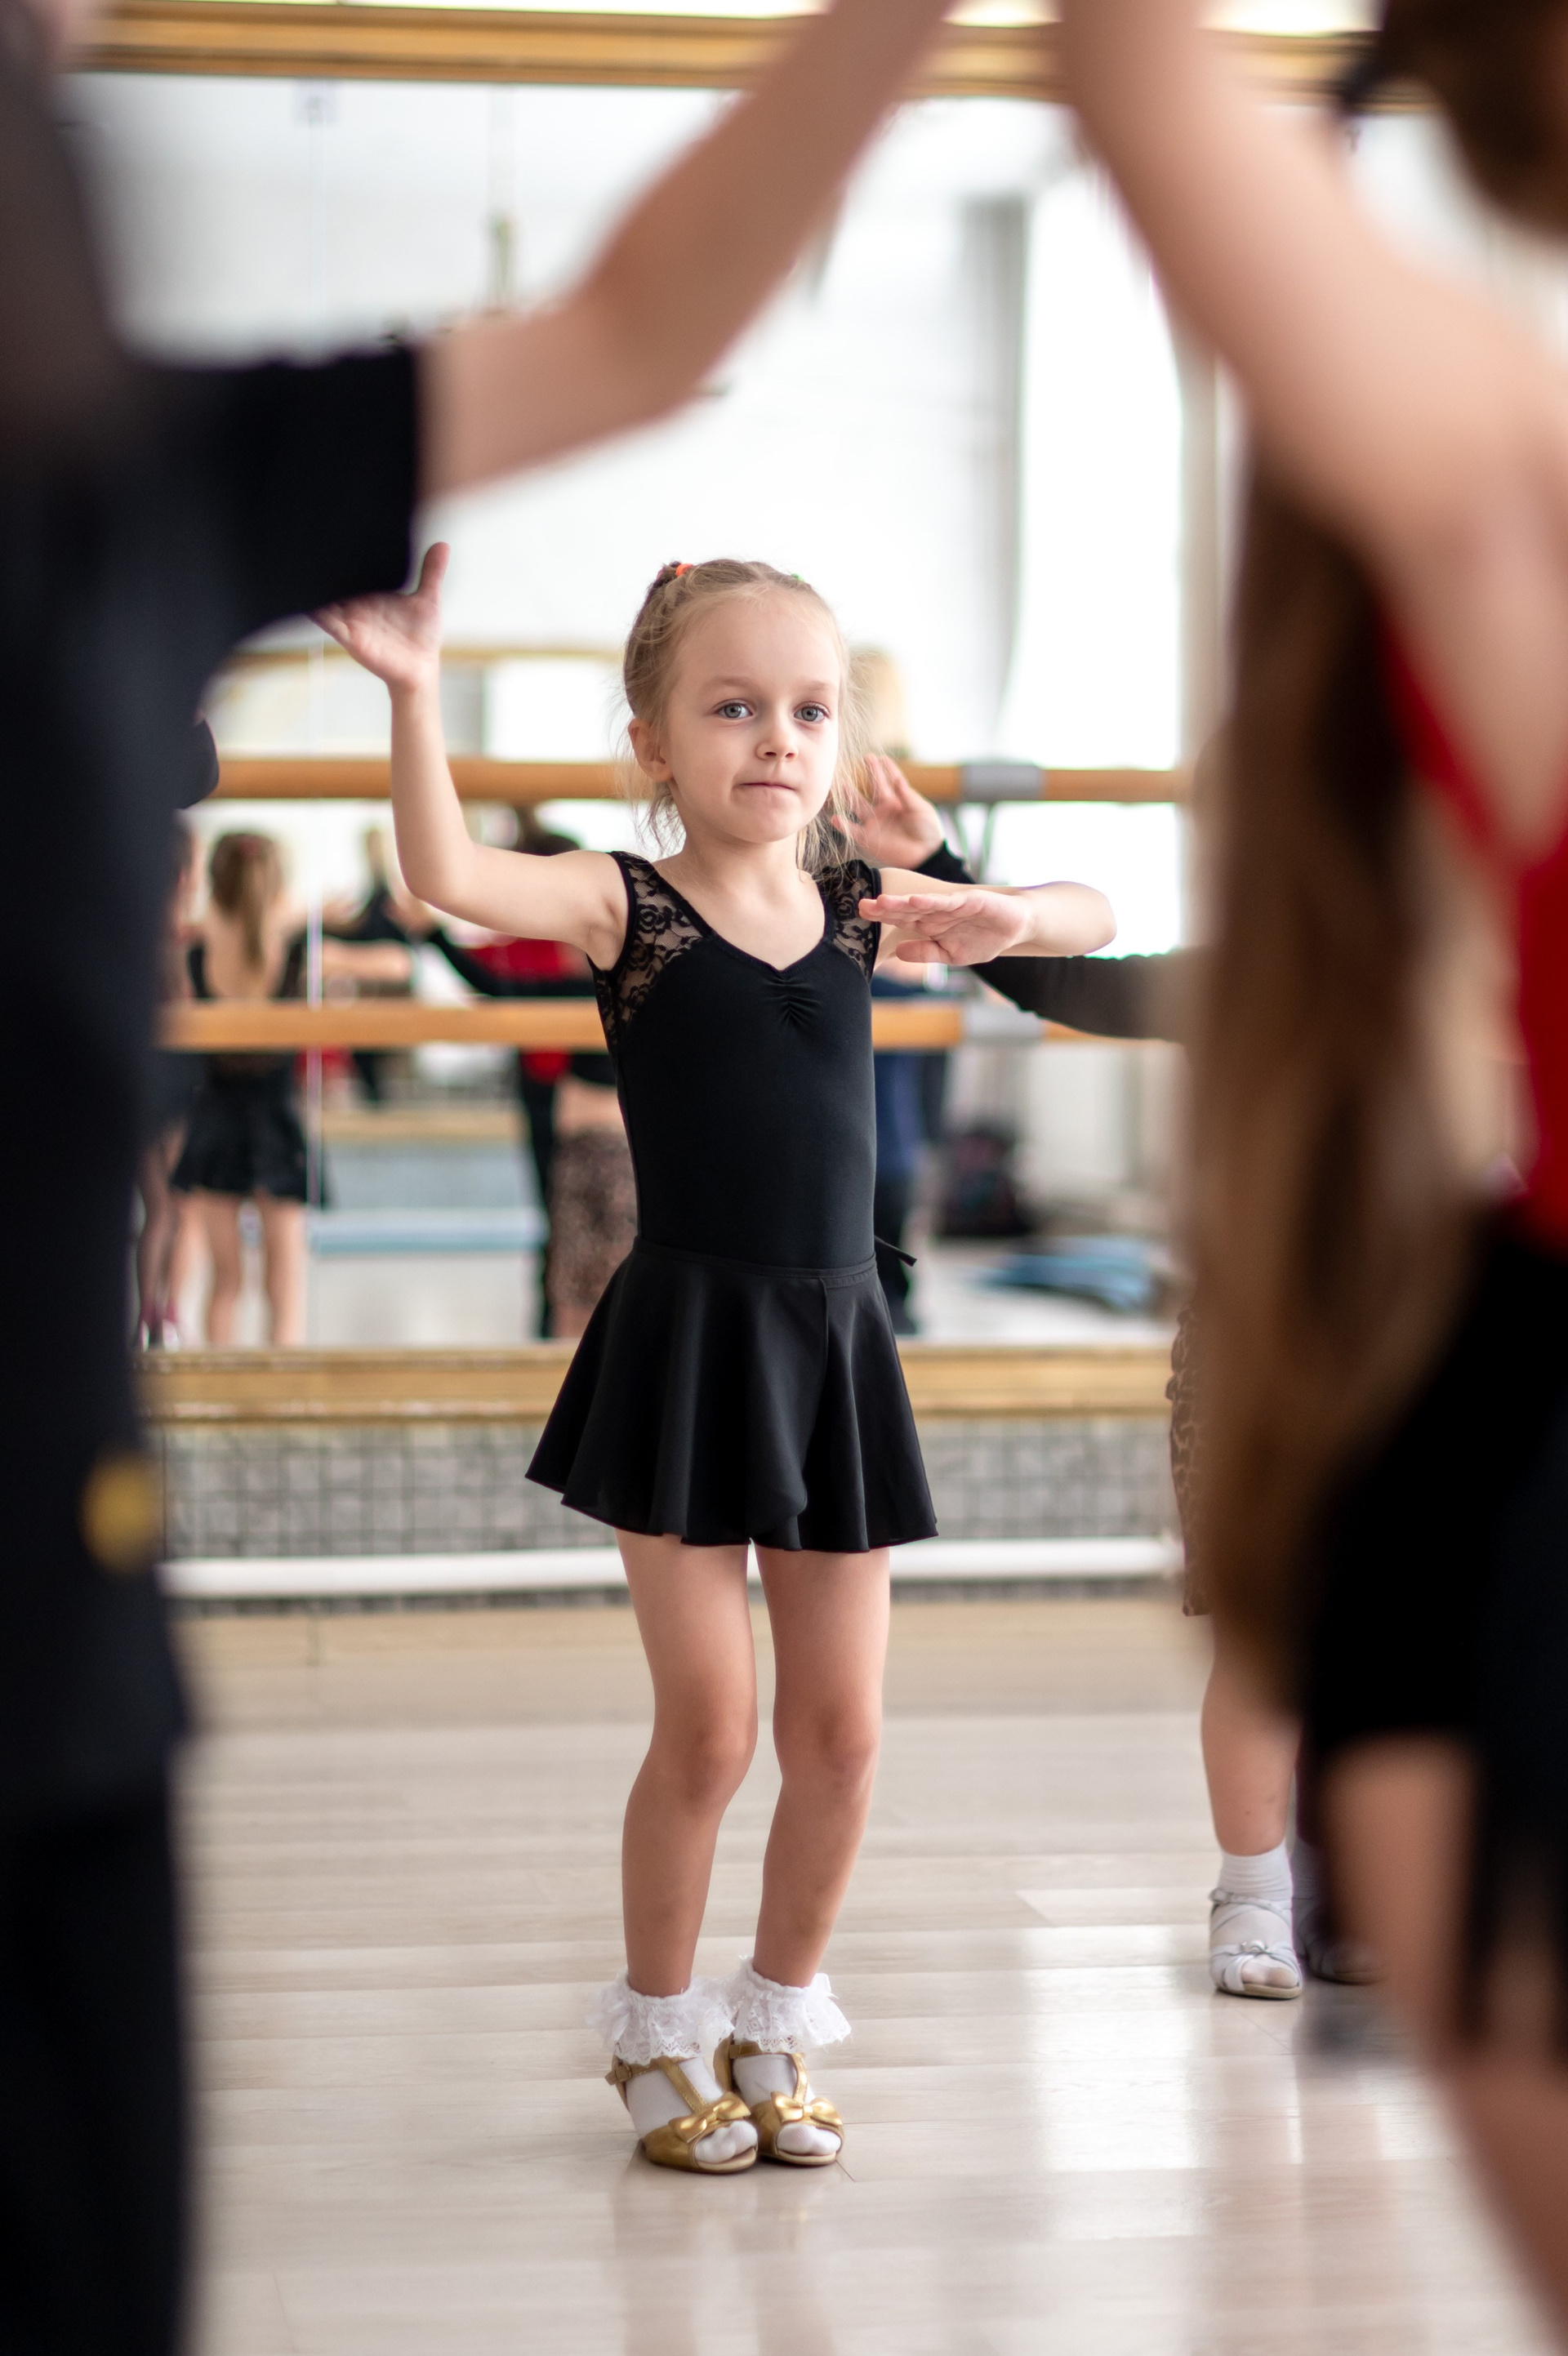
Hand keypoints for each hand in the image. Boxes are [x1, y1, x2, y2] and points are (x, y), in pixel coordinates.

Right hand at [315, 541, 448, 693]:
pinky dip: (318, 613)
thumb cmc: (421, 637)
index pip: (350, 571)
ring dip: (315, 588)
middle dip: (322, 568)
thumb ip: (431, 573)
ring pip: (325, 601)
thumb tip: (442, 545)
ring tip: (302, 567)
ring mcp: (352, 621)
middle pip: (333, 584)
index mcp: (370, 594)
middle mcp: (357, 605)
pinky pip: (329, 623)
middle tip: (311, 544)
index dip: (340, 555)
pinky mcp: (352, 638)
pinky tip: (309, 601)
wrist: (421, 669)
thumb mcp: (428, 599)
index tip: (331, 532)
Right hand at [839, 755, 945, 868]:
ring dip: (848, 795)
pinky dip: (843, 825)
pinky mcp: (869, 838)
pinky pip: (852, 831)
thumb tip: (898, 779)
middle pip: (873, 788)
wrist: (926, 857)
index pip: (891, 780)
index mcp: (899, 801)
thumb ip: (908, 796)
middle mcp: (885, 809)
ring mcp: (875, 823)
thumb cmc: (928, 832)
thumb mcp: (921, 811)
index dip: (886, 768)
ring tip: (840, 784)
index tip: (881, 757)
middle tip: (864, 757)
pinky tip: (835, 818)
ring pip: (857, 806)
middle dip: (869, 773)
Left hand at [860, 888, 1032, 966]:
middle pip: (905, 910)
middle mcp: (936, 913)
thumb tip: (898, 953)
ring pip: (921, 904)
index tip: (860, 916)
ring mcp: (951, 905)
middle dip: (884, 909)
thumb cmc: (984, 939)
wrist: (1017, 926)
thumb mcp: (951, 955)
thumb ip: (925, 953)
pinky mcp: (968, 901)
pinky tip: (915, 901)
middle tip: (861, 905)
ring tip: (881, 902)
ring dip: (902, 903)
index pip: (900, 921)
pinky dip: (931, 901)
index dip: (881, 918)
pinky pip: (946, 902)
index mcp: (930, 925)